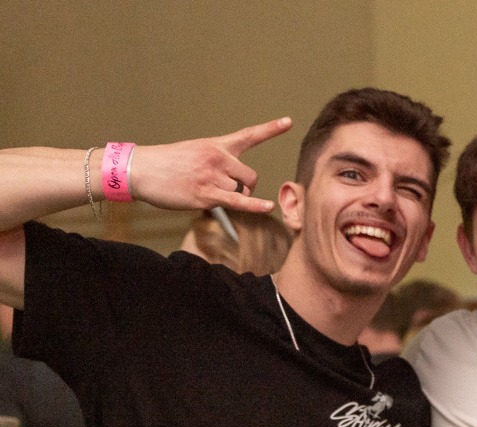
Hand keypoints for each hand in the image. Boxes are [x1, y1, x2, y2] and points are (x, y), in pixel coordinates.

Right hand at [126, 117, 290, 214]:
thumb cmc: (166, 164)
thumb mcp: (193, 152)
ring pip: (240, 191)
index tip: (288, 121)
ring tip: (204, 191)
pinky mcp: (206, 194)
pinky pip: (237, 201)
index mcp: (216, 145)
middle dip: (246, 187)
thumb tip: (233, 184)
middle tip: (228, 190)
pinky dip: (253, 206)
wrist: (140, 170)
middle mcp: (217, 158)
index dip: (271, 129)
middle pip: (250, 176)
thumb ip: (217, 163)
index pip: (248, 135)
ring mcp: (212, 176)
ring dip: (229, 197)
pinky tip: (267, 208)